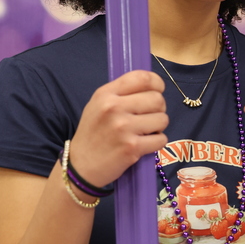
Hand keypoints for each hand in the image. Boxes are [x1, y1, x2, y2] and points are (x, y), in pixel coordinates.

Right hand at [69, 70, 168, 187]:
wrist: (81, 165)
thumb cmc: (93, 133)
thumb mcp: (98, 105)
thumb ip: (121, 93)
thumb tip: (152, 86)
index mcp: (105, 94)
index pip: (142, 78)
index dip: (157, 83)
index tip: (158, 90)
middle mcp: (113, 108)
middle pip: (157, 99)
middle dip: (159, 109)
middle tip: (149, 116)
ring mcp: (123, 128)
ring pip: (162, 119)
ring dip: (158, 127)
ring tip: (145, 131)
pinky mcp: (132, 147)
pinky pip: (161, 139)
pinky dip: (157, 142)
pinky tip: (144, 144)